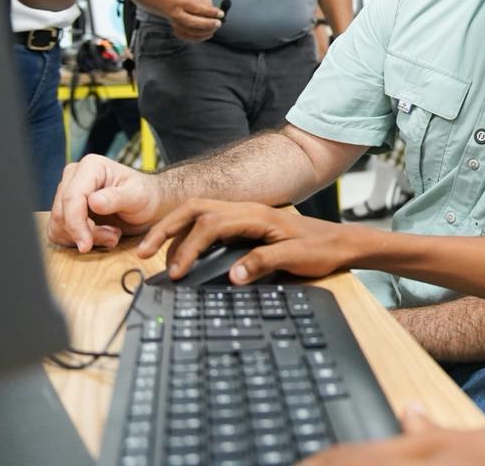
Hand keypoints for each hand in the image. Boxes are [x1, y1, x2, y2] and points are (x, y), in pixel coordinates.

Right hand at [48, 154, 164, 251]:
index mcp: (91, 167)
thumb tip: (93, 202)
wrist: (149, 204)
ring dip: (85, 237)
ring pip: (59, 225)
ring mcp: (66, 193)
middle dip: (86, 232)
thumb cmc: (146, 195)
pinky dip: (78, 240)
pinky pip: (59, 232)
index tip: (86, 244)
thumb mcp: (138, 196)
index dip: (76, 224)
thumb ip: (116, 198)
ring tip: (112, 234)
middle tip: (113, 236)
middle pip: (62, 213)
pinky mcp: (65, 210)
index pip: (72, 198)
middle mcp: (74, 177)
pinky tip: (101, 235)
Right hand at [137, 199, 368, 282]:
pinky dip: (188, 231)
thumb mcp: (296, 258)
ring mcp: (246, 214)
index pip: (209, 224)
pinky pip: (210, 221)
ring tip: (153, 249)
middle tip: (142, 251)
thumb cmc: (322, 249)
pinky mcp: (247, 224)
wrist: (342, 243)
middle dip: (166, 228)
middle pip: (196, 209)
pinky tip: (181, 247)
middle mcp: (248, 210)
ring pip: (200, 212)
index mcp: (256, 215)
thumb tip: (232, 275)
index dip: (188, 247)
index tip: (176, 271)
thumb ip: (264, 263)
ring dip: (174, 228)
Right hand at [168, 0, 223, 41]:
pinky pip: (193, 38)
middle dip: (208, 24)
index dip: (210, 12)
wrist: (174, 6)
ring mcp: (177, 25)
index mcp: (182, 2)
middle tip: (218, 23)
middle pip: (192, 22)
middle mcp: (177, 15)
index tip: (221, 13)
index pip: (196, 8)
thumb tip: (216, 13)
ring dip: (208, 30)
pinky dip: (204, 36)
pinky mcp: (179, 33)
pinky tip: (210, 32)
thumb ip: (207, 4)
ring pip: (194, 32)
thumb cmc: (190, 1)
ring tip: (215, 26)